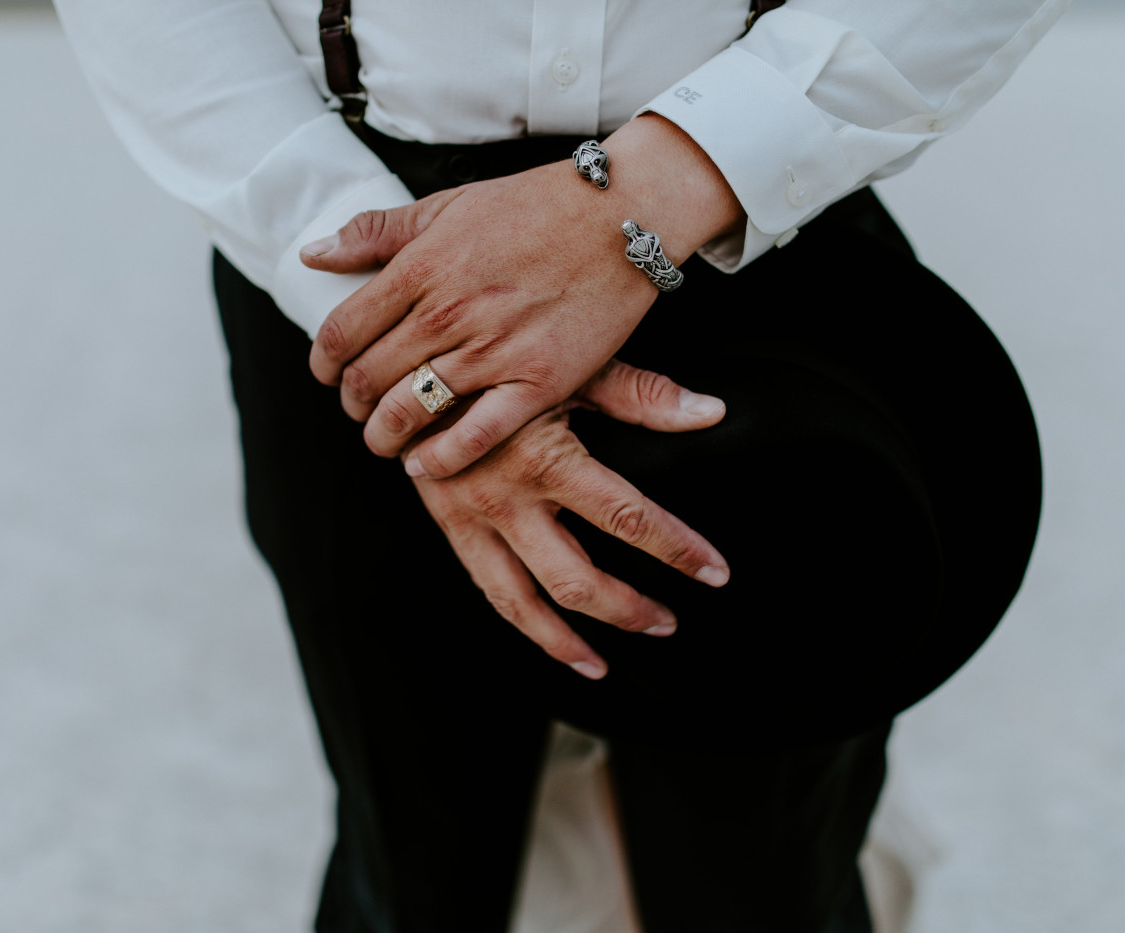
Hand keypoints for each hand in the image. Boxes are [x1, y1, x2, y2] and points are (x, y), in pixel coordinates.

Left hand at [304, 114, 744, 478]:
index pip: (343, 331)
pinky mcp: (539, 382)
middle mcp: (450, 312)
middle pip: (370, 378)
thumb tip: (312, 255)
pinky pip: (475, 436)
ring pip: (412, 410)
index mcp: (422, 267)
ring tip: (384, 439)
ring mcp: (494, 350)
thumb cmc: (536, 206)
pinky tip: (425, 463)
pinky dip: (442, 458)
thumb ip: (377, 232)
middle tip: (358, 409)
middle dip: (352, 402)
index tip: (326, 373)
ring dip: (385, 435)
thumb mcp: (448, 204)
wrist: (622, 217)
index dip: (324, 362)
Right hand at [407, 357, 730, 678]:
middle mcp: (507, 498)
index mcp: (546, 458)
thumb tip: (712, 412)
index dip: (679, 550)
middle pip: (577, 581)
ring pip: (522, 604)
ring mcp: (471, 517)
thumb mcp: (571, 367)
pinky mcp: (448, 523)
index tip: (715, 572)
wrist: (409, 353)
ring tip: (602, 664)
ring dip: (566, 641)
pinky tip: (547, 634)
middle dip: (629, 610)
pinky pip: (488, 587)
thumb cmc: (500, 351)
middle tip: (667, 622)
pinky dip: (522, 619)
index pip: (629, 520)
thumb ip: (642, 395)